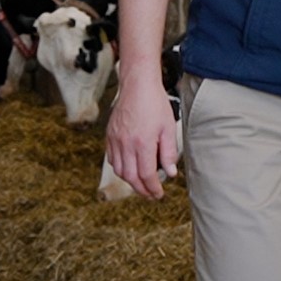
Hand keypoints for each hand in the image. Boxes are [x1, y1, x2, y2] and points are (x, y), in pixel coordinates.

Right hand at [104, 73, 178, 199]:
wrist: (137, 85)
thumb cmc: (154, 103)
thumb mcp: (168, 128)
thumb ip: (168, 152)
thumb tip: (170, 173)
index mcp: (142, 143)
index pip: (147, 175)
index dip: (153, 188)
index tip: (159, 194)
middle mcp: (126, 144)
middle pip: (131, 177)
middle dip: (141, 190)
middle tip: (150, 194)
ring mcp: (115, 140)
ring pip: (119, 170)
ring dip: (130, 181)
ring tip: (141, 184)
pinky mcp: (109, 135)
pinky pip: (111, 159)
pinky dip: (120, 168)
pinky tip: (129, 168)